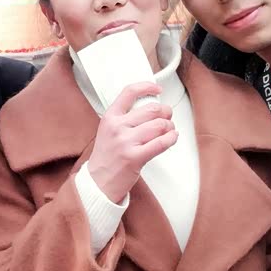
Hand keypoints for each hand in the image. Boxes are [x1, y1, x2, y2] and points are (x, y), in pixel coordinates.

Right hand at [87, 82, 177, 202]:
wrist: (98, 182)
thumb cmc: (107, 157)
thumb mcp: (108, 130)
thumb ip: (125, 117)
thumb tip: (151, 108)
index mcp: (110, 117)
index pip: (129, 92)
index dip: (147, 87)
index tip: (157, 89)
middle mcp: (117, 127)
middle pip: (151, 109)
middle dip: (165, 112)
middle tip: (168, 116)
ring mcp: (125, 142)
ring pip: (159, 125)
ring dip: (169, 127)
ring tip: (168, 130)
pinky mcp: (135, 157)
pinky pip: (161, 143)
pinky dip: (171, 139)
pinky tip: (172, 138)